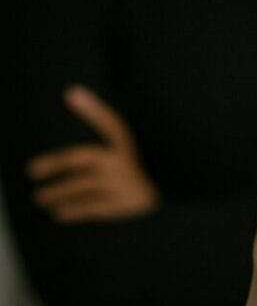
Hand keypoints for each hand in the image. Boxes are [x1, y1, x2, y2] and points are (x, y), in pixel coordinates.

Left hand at [26, 85, 160, 221]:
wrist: (175, 190)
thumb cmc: (146, 164)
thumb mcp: (131, 144)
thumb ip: (102, 121)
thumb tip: (72, 92)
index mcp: (130, 144)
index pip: (112, 122)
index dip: (94, 107)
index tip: (72, 94)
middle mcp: (126, 162)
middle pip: (84, 159)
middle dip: (56, 163)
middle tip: (32, 170)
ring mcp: (125, 185)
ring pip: (83, 187)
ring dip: (59, 192)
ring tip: (40, 197)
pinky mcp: (125, 205)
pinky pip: (94, 209)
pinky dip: (75, 211)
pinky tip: (59, 213)